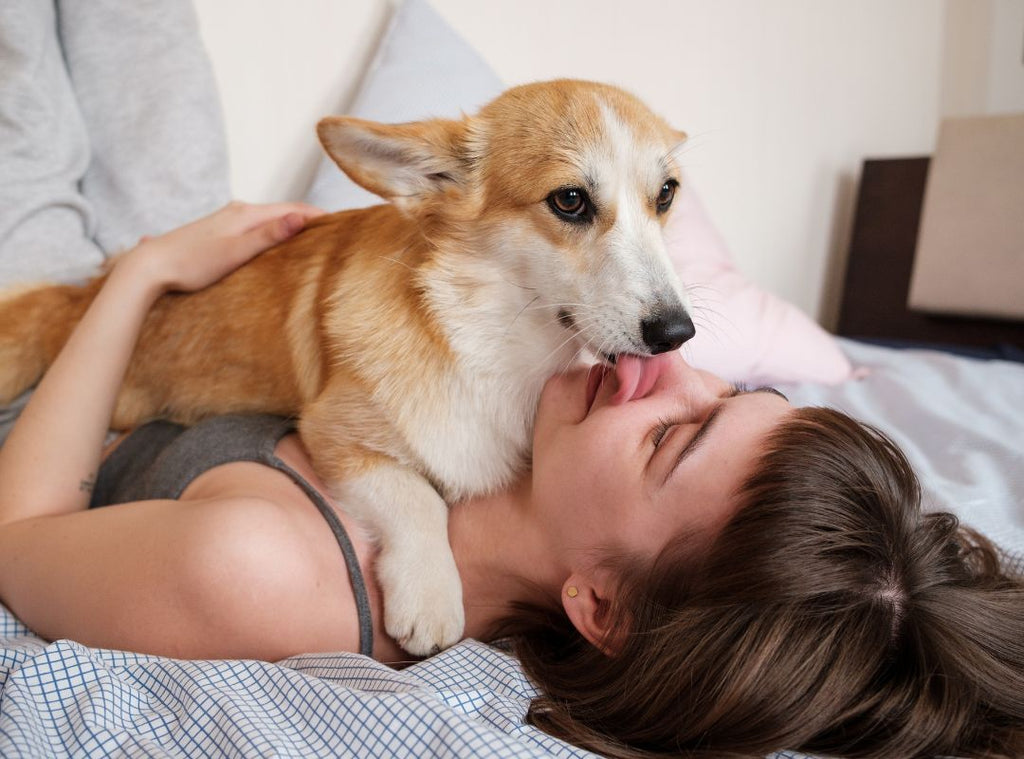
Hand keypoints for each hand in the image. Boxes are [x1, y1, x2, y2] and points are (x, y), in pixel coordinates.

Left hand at [117, 201, 324, 292]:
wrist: (150, 267)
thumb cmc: (191, 264)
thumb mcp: (235, 252)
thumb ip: (269, 235)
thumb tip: (300, 217)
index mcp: (245, 213)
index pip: (292, 209)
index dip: (317, 216)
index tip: (343, 224)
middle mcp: (237, 212)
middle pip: (282, 211)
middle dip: (307, 219)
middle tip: (334, 232)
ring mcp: (226, 221)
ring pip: (268, 220)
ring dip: (290, 226)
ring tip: (311, 238)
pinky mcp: (218, 233)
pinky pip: (255, 228)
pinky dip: (273, 233)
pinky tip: (275, 245)